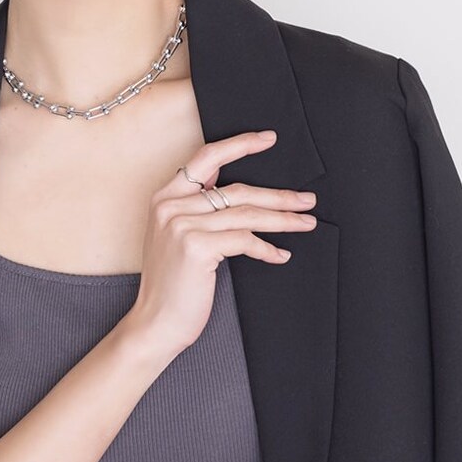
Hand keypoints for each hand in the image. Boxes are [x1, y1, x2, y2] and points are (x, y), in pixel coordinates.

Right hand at [129, 130, 317, 355]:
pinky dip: (267, 248)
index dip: (240, 144)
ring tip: (306, 222)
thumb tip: (232, 185)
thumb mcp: (177, 236)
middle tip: (307, 199)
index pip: (207, 157)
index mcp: (165, 197)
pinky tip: (280, 254)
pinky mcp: (196, 246)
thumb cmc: (173, 284)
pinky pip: (244, 240)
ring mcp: (182, 225)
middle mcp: (171, 205)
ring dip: (282, 219)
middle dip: (277, 195)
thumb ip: (197, 208)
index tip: (268, 138)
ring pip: (246, 214)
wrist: (155, 323)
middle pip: (236, 189)